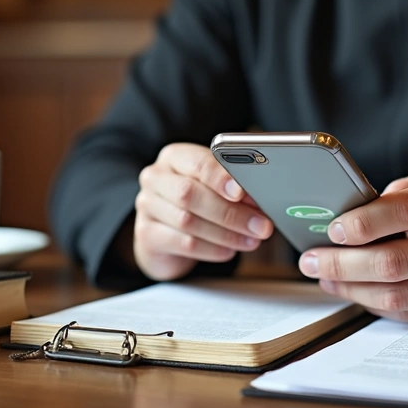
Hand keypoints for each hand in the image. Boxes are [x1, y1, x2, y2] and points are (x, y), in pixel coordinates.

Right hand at [133, 143, 273, 280]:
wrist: (164, 234)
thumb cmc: (195, 203)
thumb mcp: (212, 187)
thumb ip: (231, 188)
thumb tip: (258, 200)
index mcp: (174, 157)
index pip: (197, 162)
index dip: (220, 177)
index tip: (242, 192)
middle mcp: (155, 178)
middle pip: (190, 194)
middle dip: (230, 212)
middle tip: (260, 225)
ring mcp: (147, 206)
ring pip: (188, 222)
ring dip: (226, 234)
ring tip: (251, 240)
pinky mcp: (147, 235)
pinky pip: (184, 244)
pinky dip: (212, 249)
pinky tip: (229, 251)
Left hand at [299, 165, 407, 325]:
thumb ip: (406, 189)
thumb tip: (357, 211)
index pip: (406, 210)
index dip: (363, 222)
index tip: (332, 229)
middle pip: (395, 262)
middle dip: (343, 263)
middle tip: (312, 259)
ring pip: (398, 295)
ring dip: (352, 288)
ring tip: (325, 276)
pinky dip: (375, 303)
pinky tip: (355, 290)